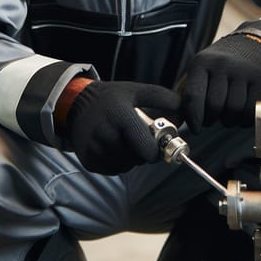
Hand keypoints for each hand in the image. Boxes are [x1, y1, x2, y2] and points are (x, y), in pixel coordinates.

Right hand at [65, 81, 180, 174]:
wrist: (75, 104)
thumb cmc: (111, 98)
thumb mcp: (136, 91)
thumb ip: (163, 97)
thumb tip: (185, 110)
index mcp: (121, 117)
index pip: (147, 150)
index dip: (155, 149)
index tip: (154, 141)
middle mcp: (106, 135)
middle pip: (138, 160)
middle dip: (143, 151)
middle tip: (137, 137)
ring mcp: (95, 150)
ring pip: (126, 166)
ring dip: (131, 158)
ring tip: (124, 139)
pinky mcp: (89, 161)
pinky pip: (113, 170)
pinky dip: (118, 162)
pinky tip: (113, 146)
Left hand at [182, 33, 260, 131]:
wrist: (252, 43)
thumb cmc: (221, 62)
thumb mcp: (200, 69)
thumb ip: (188, 94)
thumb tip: (178, 121)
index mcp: (202, 62)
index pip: (193, 96)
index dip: (193, 117)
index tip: (195, 127)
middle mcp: (223, 64)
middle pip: (214, 106)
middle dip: (211, 119)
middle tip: (212, 118)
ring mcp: (244, 71)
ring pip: (233, 111)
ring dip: (228, 121)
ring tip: (226, 114)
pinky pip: (251, 110)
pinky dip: (245, 119)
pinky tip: (241, 113)